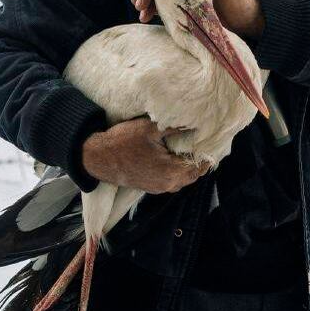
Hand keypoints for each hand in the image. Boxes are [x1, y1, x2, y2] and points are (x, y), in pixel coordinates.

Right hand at [80, 116, 211, 193]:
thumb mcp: (150, 129)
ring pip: (182, 180)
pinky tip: (175, 159)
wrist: (97, 157)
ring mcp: (158, 188)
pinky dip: (177, 172)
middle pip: (192, 176)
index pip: (199, 167)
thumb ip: (174, 127)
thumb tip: (195, 123)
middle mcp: (167, 184)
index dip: (207, 156)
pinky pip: (171, 182)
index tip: (212, 145)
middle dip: (199, 163)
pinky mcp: (149, 187)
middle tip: (204, 147)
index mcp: (171, 172)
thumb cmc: (122, 142)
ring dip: (188, 169)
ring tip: (191, 152)